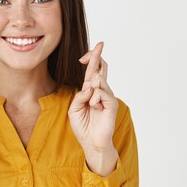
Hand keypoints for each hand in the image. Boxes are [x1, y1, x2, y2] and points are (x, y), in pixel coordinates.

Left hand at [68, 42, 118, 174]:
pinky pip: (103, 93)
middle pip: (101, 68)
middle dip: (98, 56)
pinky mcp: (112, 104)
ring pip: (100, 80)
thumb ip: (80, 96)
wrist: (91, 142)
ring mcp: (107, 97)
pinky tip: (94, 106)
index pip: (92, 71)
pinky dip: (96, 97)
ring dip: (92, 86)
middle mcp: (100, 91)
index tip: (84, 55)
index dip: (90, 59)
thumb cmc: (83, 126)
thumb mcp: (74, 109)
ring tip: (91, 101)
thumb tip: (89, 85)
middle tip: (100, 44)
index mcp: (90, 91)